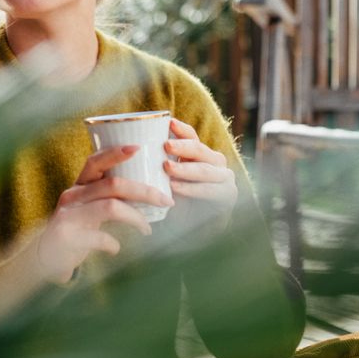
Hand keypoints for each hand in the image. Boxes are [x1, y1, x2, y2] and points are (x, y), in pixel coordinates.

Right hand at [32, 144, 174, 284]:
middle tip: (165, 200)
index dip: (116, 153)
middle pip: (113, 184)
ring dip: (135, 217)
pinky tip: (116, 248)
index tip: (138, 147)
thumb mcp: (87, 209)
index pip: (95, 161)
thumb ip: (108, 198)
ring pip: (110, 208)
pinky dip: (113, 243)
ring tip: (147, 229)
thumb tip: (148, 194)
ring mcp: (68, 215)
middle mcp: (72, 195)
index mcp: (79, 185)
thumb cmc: (74, 230)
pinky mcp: (67, 236)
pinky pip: (100, 237)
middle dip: (143, 190)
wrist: (45, 258)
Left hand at [163, 118, 237, 233]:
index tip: (168, 122)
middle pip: (200, 149)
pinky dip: (194, 189)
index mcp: (198, 155)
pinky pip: (213, 190)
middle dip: (183, 147)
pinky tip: (177, 189)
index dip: (181, 129)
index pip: (191, 136)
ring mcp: (224, 178)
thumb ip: (153, 164)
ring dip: (186, 169)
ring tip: (167, 169)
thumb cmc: (168, 204)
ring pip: (207, 169)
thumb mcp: (158, 181)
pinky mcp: (229, 196)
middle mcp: (214, 163)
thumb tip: (129, 144)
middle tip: (166, 146)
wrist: (183, 235)